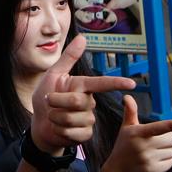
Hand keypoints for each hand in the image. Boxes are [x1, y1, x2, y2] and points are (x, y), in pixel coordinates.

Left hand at [30, 35, 136, 153]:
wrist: (40, 123)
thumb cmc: (46, 96)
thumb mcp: (53, 75)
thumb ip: (68, 57)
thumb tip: (82, 37)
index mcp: (83, 86)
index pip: (102, 84)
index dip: (116, 83)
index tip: (132, 84)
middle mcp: (89, 102)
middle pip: (76, 101)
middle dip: (56, 101)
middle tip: (49, 102)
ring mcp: (89, 120)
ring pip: (72, 118)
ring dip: (55, 117)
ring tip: (53, 116)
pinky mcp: (85, 135)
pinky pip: (71, 132)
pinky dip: (58, 130)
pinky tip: (57, 128)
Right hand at [102, 96, 171, 171]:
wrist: (118, 170)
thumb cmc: (124, 144)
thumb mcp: (126, 128)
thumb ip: (130, 111)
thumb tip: (127, 96)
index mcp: (138, 133)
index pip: (157, 127)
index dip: (171, 125)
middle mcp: (143, 146)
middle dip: (170, 138)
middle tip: (159, 140)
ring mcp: (148, 159)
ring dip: (169, 150)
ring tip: (155, 150)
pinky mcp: (153, 171)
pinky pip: (171, 162)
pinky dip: (166, 161)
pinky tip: (154, 160)